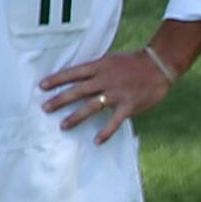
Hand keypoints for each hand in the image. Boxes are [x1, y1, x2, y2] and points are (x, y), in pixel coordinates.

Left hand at [40, 49, 175, 142]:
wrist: (159, 64)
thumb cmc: (135, 62)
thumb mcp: (111, 60)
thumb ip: (96, 69)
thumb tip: (79, 78)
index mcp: (100, 67)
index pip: (73, 73)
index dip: (56, 79)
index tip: (41, 86)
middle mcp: (105, 80)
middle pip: (77, 90)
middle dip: (60, 100)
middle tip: (45, 108)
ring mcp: (116, 93)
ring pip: (91, 106)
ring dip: (76, 117)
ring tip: (63, 125)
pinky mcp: (129, 105)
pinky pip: (115, 121)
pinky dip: (106, 132)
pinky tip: (97, 141)